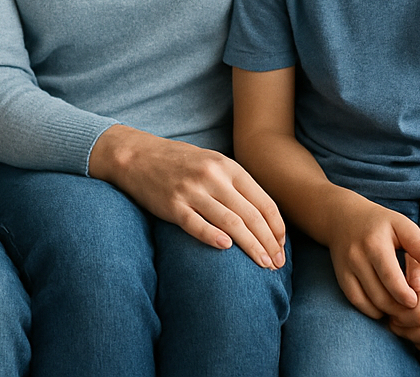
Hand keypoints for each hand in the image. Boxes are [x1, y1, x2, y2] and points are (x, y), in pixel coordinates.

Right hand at [90, 125, 285, 267]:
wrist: (137, 155)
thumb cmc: (179, 162)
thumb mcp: (212, 163)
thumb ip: (236, 184)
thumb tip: (265, 216)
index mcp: (227, 167)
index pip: (263, 202)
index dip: (277, 228)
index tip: (282, 247)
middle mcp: (212, 177)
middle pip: (251, 216)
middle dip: (269, 243)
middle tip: (278, 264)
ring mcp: (191, 191)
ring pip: (231, 223)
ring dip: (251, 247)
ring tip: (264, 265)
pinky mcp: (172, 205)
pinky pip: (196, 224)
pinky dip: (213, 237)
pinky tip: (227, 249)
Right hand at [326, 197, 419, 319]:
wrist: (343, 217)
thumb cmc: (381, 223)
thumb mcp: (401, 225)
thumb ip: (418, 243)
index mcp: (375, 243)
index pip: (390, 277)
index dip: (405, 295)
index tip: (417, 302)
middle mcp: (357, 256)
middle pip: (379, 294)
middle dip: (399, 308)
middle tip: (413, 311)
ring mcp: (347, 268)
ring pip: (367, 301)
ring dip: (387, 311)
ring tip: (402, 310)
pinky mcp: (341, 276)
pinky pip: (356, 301)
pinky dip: (372, 310)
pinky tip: (385, 307)